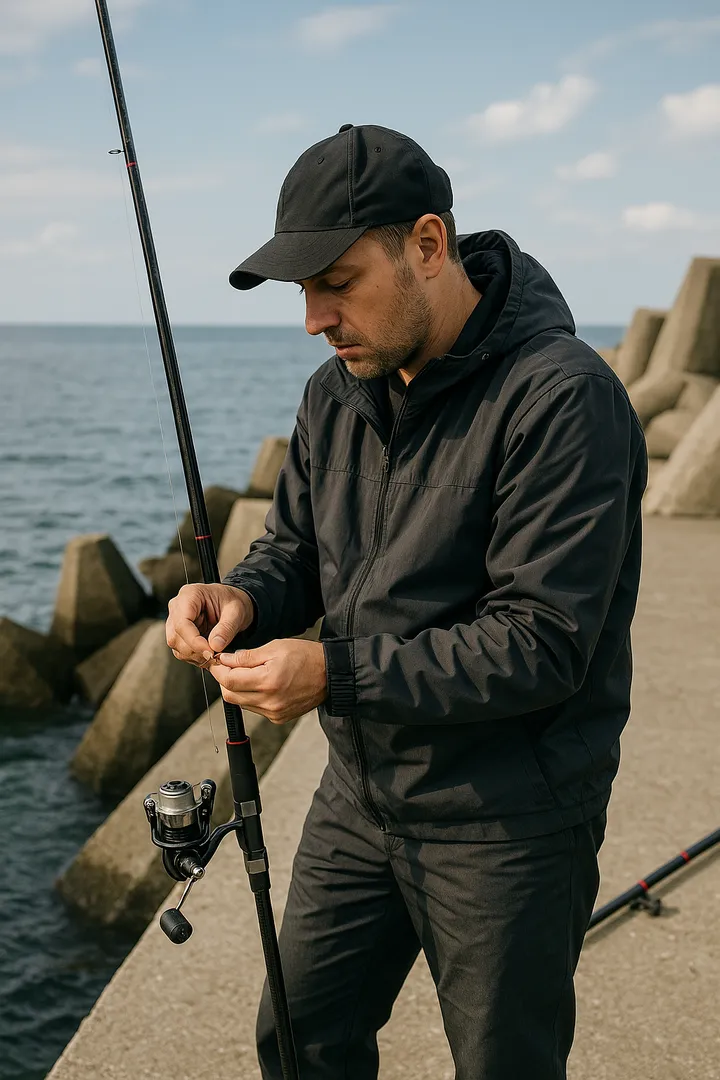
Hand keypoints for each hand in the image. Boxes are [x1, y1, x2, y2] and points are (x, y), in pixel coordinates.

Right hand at [166, 583, 254, 666]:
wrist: (235, 604)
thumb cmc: (234, 601)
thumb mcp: (236, 611)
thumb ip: (227, 628)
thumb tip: (215, 646)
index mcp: (190, 595)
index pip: (182, 623)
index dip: (194, 641)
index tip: (210, 652)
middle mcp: (178, 607)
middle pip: (175, 636)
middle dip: (195, 650)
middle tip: (215, 656)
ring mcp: (176, 620)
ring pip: (176, 645)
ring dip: (195, 655)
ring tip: (214, 655)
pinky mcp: (179, 633)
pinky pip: (180, 650)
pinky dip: (195, 656)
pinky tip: (209, 654)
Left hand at [207, 638, 327, 724]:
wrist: (330, 674)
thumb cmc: (306, 657)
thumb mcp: (275, 648)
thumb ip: (246, 657)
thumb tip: (225, 660)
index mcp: (268, 681)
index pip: (229, 681)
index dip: (218, 670)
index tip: (216, 662)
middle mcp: (270, 701)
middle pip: (230, 696)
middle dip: (225, 680)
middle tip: (229, 666)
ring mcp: (274, 713)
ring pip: (241, 703)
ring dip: (238, 689)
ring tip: (249, 673)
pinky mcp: (278, 718)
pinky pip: (255, 709)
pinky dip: (252, 697)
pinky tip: (262, 684)